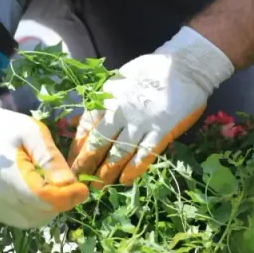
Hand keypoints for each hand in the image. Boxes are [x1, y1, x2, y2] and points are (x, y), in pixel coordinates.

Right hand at [0, 93, 88, 228]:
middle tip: (68, 181)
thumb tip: (69, 183)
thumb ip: (50, 157)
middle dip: (62, 200)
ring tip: (51, 184)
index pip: (43, 197)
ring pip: (37, 219)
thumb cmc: (6, 129)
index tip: (83, 188)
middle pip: (42, 211)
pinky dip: (39, 210)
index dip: (67, 196)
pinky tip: (39, 192)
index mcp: (7, 174)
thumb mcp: (32, 132)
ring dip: (52, 206)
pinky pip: (27, 219)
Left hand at [67, 26, 233, 186]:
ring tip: (99, 186)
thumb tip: (77, 120)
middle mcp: (119, 112)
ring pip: (118, 153)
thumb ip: (98, 102)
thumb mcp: (116, 80)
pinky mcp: (161, 130)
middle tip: (78, 181)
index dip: (77, 148)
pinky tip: (125, 181)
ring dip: (107, 172)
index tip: (70, 162)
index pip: (85, 128)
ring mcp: (140, 122)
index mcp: (106, 98)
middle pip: (98, 143)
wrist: (183, 66)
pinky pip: (144, 154)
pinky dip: (133, 169)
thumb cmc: (148, 72)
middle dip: (86, 164)